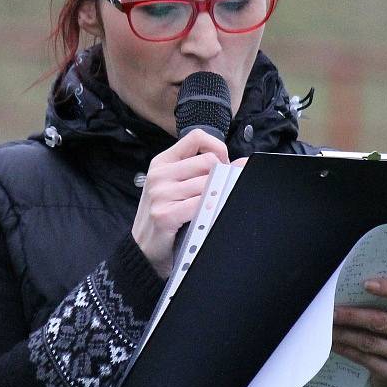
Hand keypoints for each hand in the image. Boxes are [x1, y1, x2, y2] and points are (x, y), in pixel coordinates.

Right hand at [132, 129, 228, 277]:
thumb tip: (242, 162)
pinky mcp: (164, 215)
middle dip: (221, 176)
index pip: (196, 137)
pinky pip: (200, 204)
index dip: (217, 148)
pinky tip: (207, 217)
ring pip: (208, 184)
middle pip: (208, 161)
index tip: (222, 165)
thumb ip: (202, 171)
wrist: (144, 250)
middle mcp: (159, 174)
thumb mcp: (176, 187)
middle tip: (217, 192)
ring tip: (209, 208)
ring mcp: (160, 194)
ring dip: (216, 197)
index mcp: (162, 162)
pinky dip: (210, 210)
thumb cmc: (165, 215)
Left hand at [332, 278, 386, 386]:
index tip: (365, 284)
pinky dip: (346, 349)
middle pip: (381, 321)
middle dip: (352, 315)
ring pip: (370, 342)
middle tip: (331, 310)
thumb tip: (348, 286)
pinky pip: (365, 359)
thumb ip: (383, 299)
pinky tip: (334, 343)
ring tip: (328, 326)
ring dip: (344, 333)